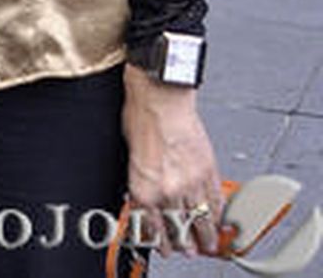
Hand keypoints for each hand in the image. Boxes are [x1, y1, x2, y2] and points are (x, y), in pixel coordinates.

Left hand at [121, 63, 222, 255]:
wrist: (160, 97)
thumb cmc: (140, 118)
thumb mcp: (129, 155)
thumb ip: (139, 180)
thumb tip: (142, 197)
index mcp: (143, 187)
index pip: (152, 226)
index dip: (159, 241)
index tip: (162, 248)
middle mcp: (167, 189)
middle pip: (178, 228)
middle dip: (182, 243)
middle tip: (186, 251)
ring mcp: (191, 182)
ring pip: (200, 220)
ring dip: (204, 236)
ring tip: (206, 245)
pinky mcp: (209, 171)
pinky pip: (216, 202)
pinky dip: (218, 215)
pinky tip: (219, 222)